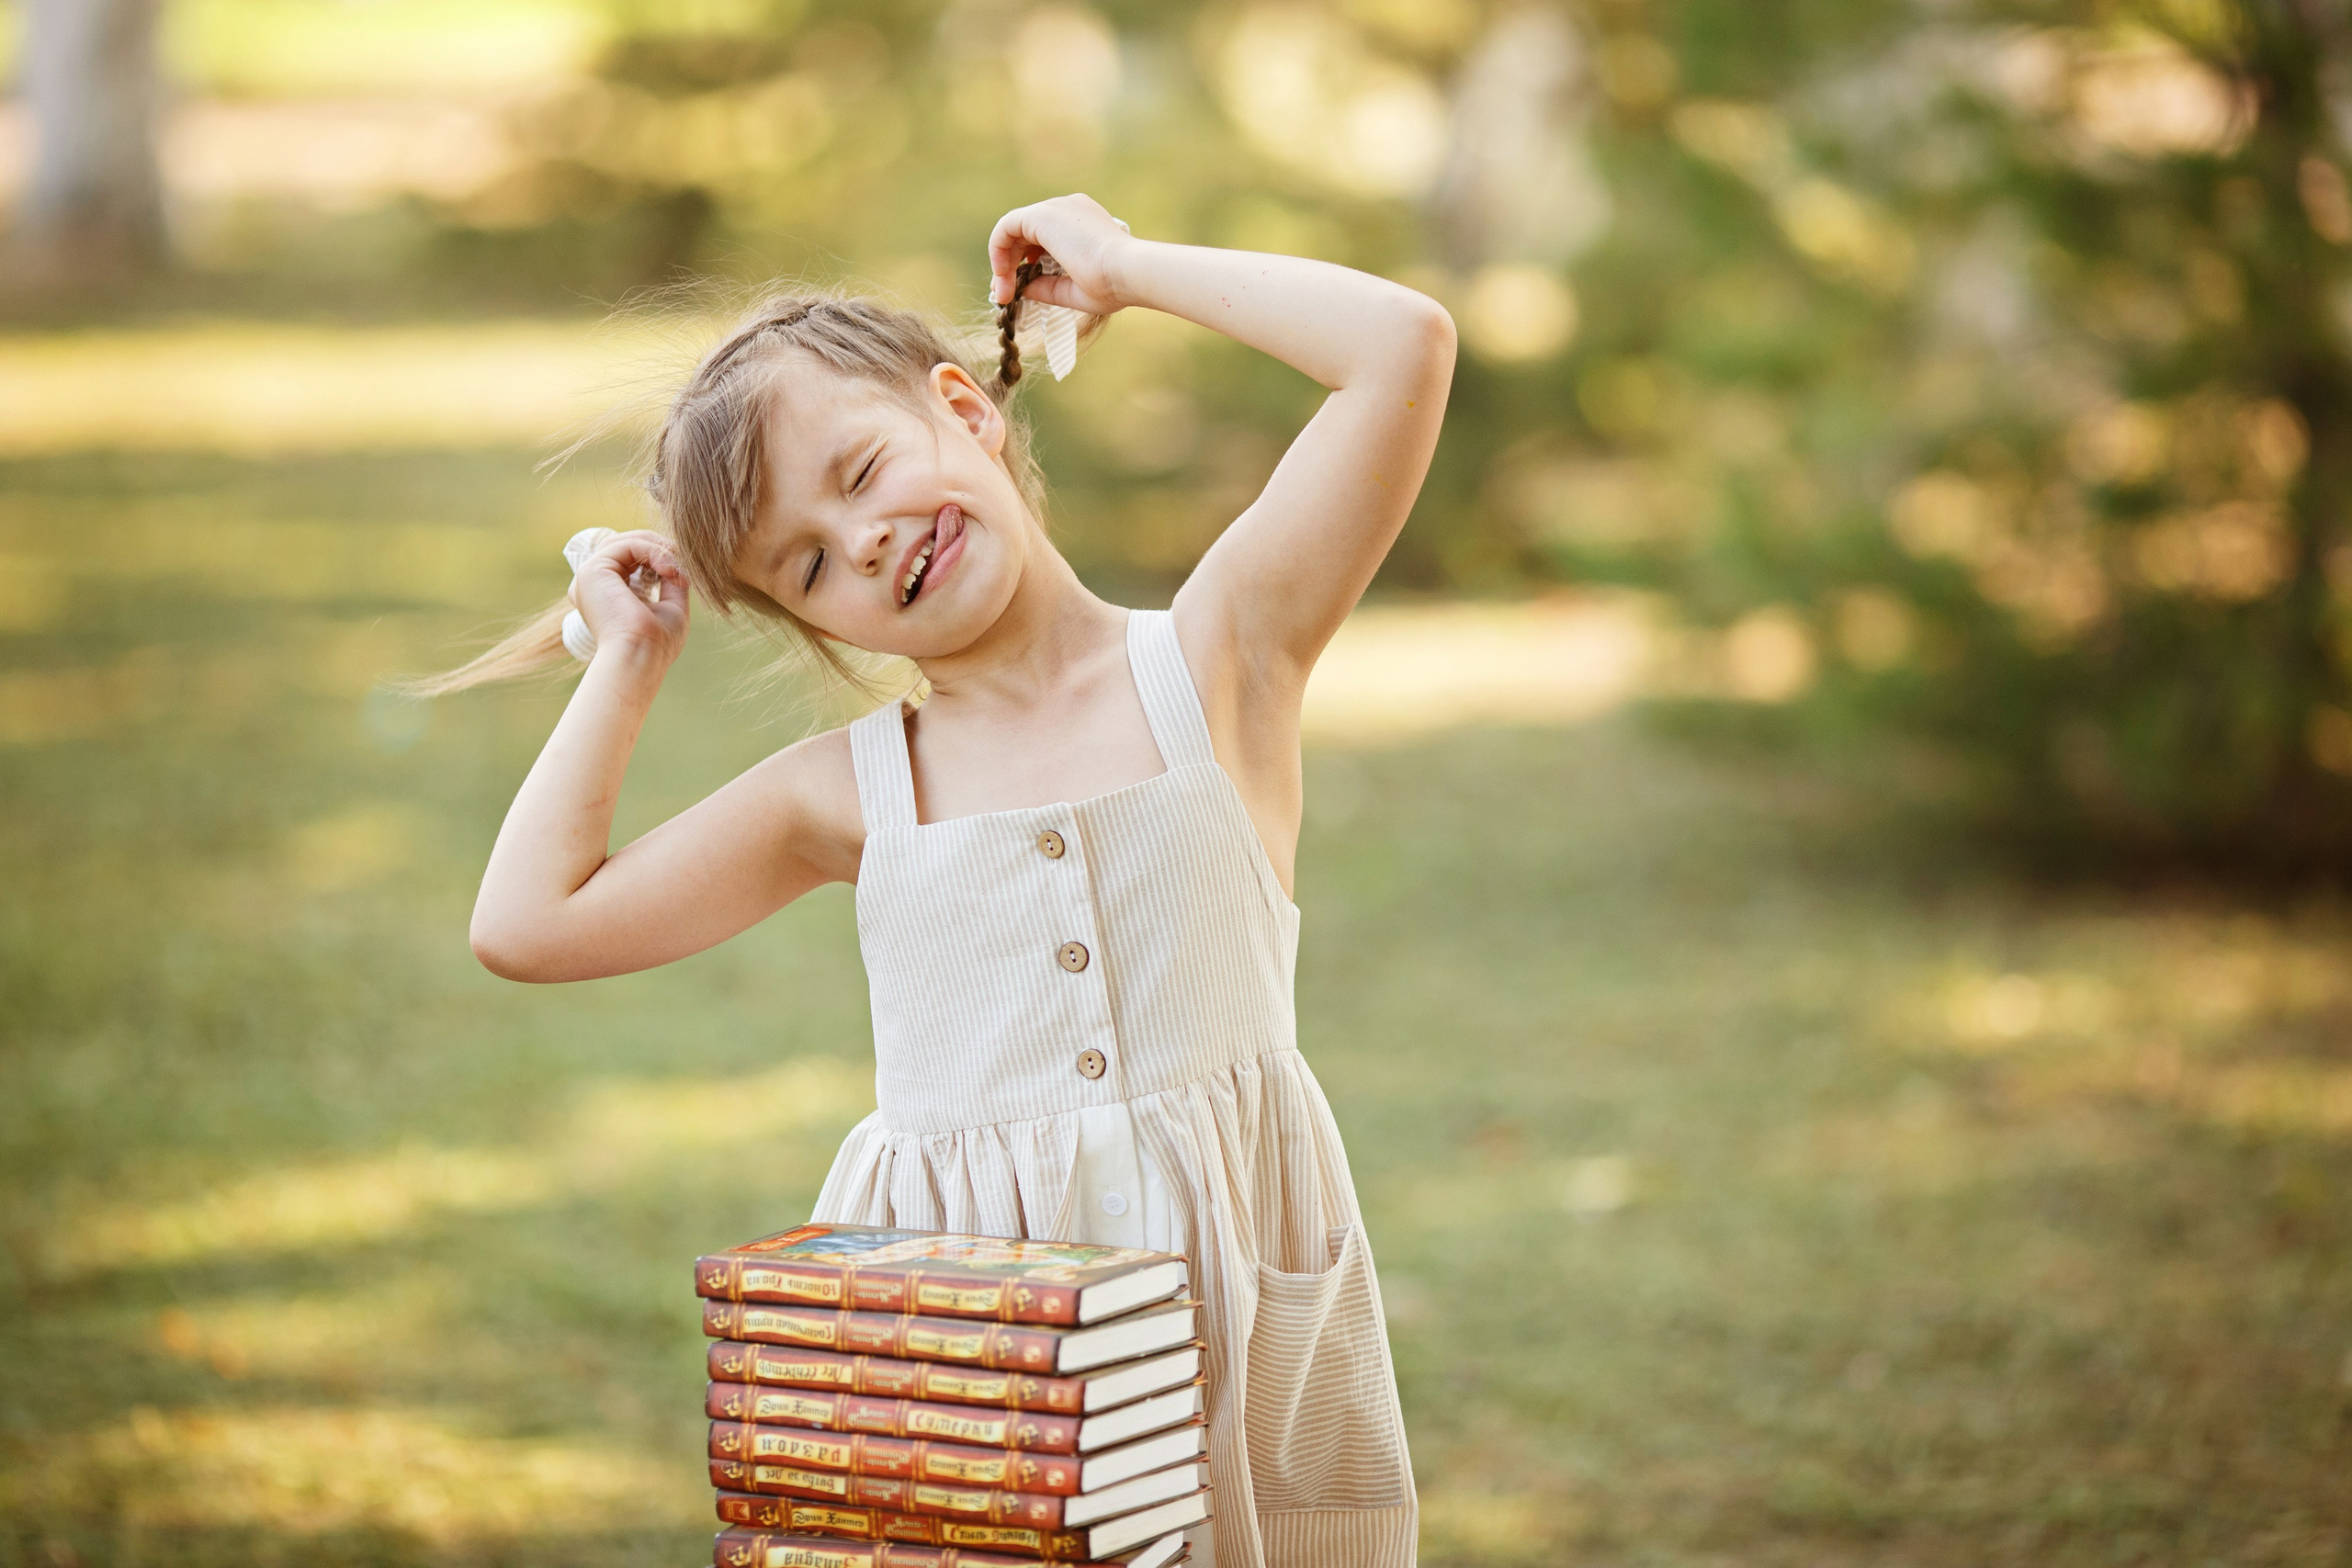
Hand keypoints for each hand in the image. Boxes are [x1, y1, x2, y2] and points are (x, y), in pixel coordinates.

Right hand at [569, 529, 689, 663]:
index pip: (630, 559)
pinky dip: (652, 551)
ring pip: (627, 542)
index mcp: (606, 594)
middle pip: (626, 546)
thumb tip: (677, 560)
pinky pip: (627, 545)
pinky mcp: (592, 570)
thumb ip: (670, 581)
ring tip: (676, 569)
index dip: (658, 557)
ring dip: (659, 549)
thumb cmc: (656, 644)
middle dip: (659, 549)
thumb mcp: (670, 606)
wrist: (641, 657)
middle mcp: (593, 584)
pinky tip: (667, 568)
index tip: (682, 573)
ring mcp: (589, 576)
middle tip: (682, 564)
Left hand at [987, 194, 1134, 314]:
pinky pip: (1007, 226)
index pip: (1043, 238)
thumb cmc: (1114, 285)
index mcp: (1082, 223)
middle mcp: (1068, 209)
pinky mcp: (1042, 214)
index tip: (1019, 290)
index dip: (1025, 264)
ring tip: (1004, 292)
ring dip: (1003, 262)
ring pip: (1014, 230)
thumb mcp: (1074, 291)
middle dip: (1009, 265)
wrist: (1128, 272)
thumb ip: (1047, 287)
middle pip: (1025, 234)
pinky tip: (1002, 274)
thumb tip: (1021, 289)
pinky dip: (997, 249)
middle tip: (1004, 295)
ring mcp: (1056, 208)